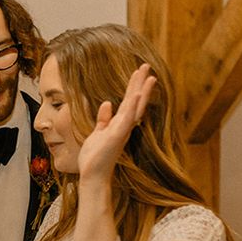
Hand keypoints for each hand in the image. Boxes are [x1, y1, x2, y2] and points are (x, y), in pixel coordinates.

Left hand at [77, 63, 156, 183]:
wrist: (92, 175)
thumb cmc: (95, 157)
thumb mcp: (97, 133)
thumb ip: (103, 119)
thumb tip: (107, 103)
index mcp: (118, 124)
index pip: (128, 102)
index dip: (134, 87)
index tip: (139, 72)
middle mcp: (123, 126)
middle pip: (134, 101)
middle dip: (140, 83)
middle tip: (146, 66)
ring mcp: (122, 131)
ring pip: (134, 108)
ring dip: (141, 92)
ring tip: (149, 76)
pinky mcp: (117, 137)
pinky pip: (126, 120)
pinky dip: (132, 108)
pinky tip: (137, 96)